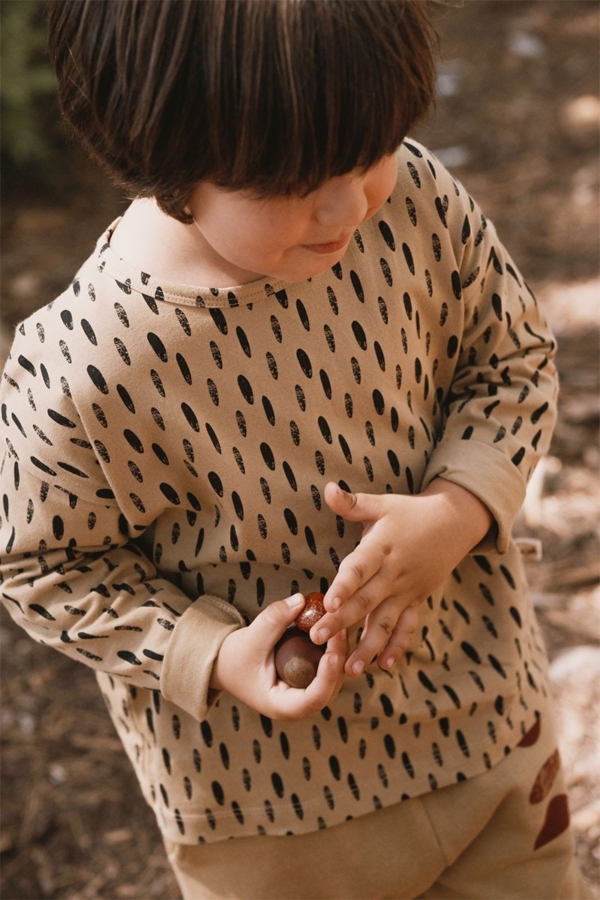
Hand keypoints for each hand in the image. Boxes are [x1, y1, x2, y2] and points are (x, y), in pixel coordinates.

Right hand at [210, 594, 347, 720]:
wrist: (227, 663)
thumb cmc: (235, 657)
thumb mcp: (251, 638)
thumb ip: (274, 619)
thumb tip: (301, 600)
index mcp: (281, 706)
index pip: (312, 700)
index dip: (326, 677)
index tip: (332, 654)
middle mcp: (298, 705)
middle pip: (330, 688)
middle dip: (338, 659)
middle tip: (340, 630)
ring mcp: (306, 693)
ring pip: (334, 677)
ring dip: (339, 652)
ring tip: (340, 624)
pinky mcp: (310, 679)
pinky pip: (328, 667)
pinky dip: (332, 649)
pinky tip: (335, 627)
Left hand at [311, 480, 492, 676]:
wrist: (453, 524)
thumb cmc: (409, 513)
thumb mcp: (381, 504)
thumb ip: (352, 503)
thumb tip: (327, 488)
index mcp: (381, 548)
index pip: (359, 569)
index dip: (345, 585)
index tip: (328, 602)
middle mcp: (393, 573)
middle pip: (365, 601)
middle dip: (341, 623)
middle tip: (317, 639)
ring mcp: (406, 591)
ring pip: (385, 622)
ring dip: (367, 646)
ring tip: (349, 669)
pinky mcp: (416, 601)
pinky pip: (407, 628)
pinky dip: (397, 647)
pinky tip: (384, 665)